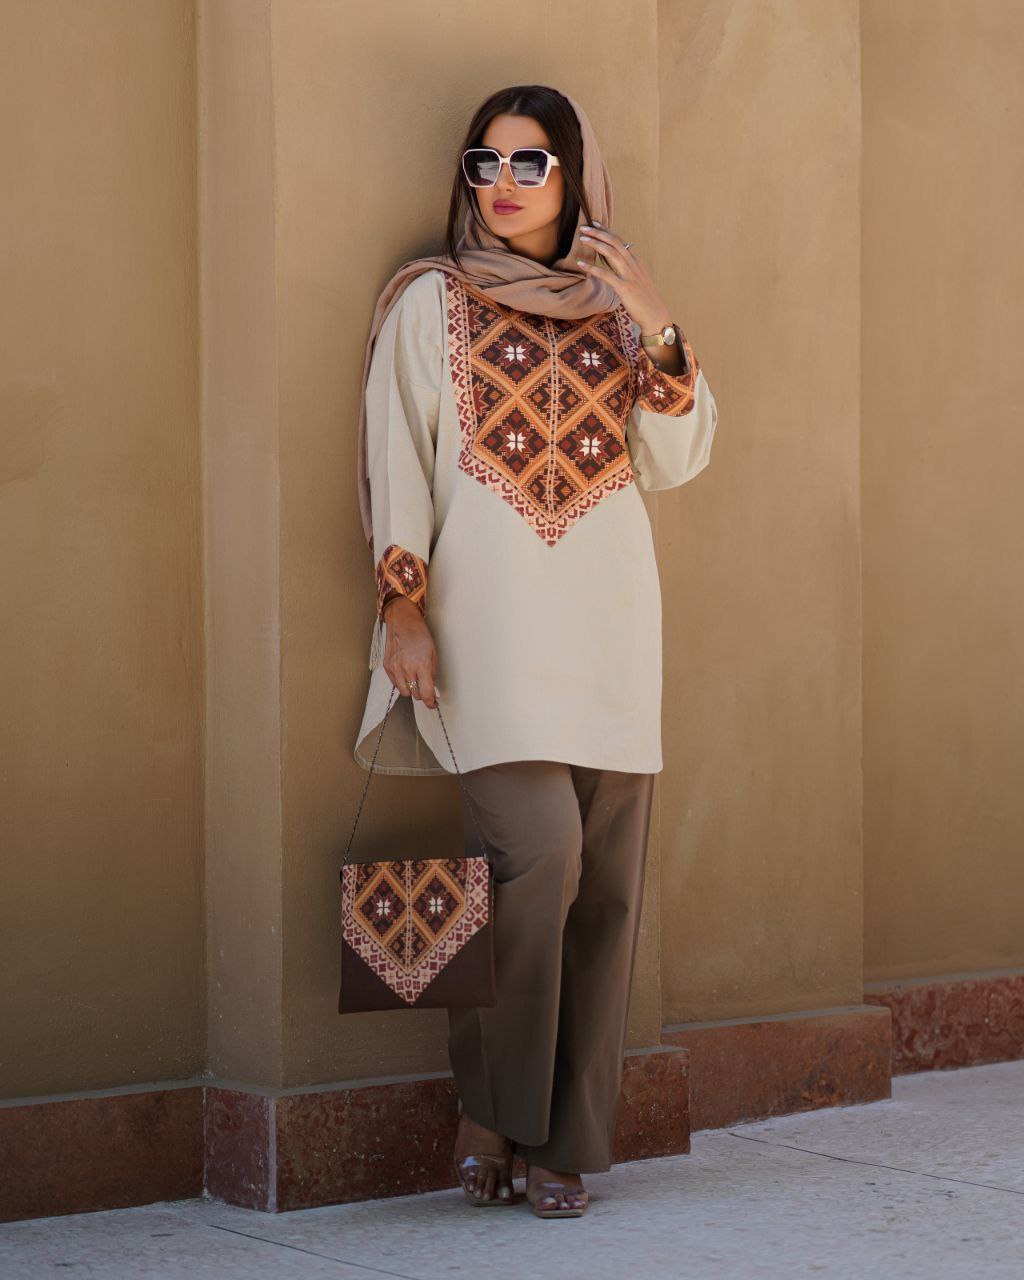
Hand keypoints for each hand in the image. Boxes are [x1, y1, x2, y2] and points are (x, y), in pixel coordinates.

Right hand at [382, 596, 438, 708]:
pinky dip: (401, 682)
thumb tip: (431, 689)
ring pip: (404, 692)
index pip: (426, 693)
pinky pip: (395, 683)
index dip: (431, 702)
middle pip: (415, 695)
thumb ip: (432, 674)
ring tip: (414, 677)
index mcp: (422, 665)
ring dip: (411, 688)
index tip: (433, 704)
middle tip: (425, 686)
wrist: (403, 622)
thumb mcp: (433, 654)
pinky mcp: (387, 666)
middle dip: (422, 693)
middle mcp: (407, 668)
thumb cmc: (420, 635)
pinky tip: (405, 671)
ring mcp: (395, 668)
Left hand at [576, 221, 672, 335]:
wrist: (655, 315)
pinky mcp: (624, 288)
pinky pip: (606, 275)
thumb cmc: (644, 299)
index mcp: (636, 261)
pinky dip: (592, 268)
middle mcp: (633, 264)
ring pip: (611, 253)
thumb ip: (627, 267)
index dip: (606, 231)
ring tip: (582, 239)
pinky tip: (581, 264)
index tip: (595, 223)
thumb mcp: (638, 279)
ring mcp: (629, 275)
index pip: (620, 241)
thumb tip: (614, 259)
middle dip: (599, 233)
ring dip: (596, 244)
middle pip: (614, 243)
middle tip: (584, 227)